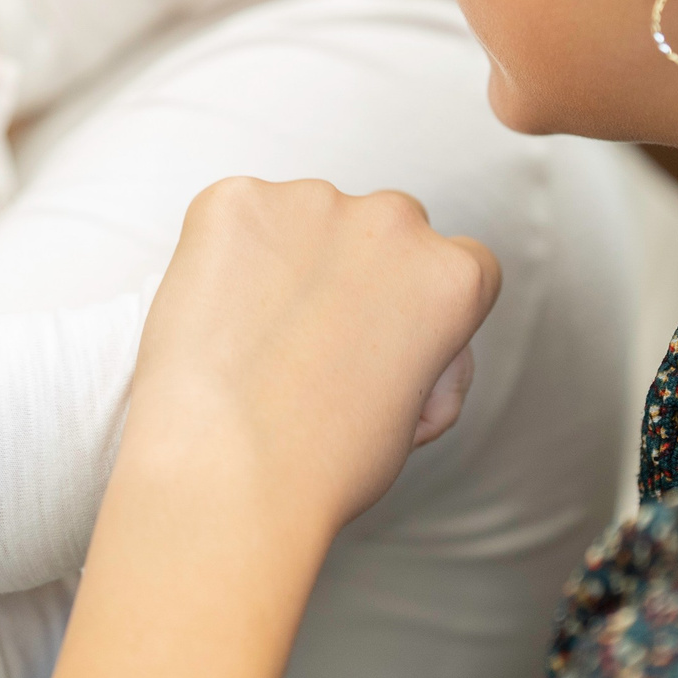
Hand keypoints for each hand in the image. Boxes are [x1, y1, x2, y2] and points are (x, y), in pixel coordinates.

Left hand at [126, 176, 497, 533]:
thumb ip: (422, 350)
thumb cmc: (320, 466)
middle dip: (357, 271)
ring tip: (256, 340)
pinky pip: (236, 214)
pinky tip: (216, 316)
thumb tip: (396, 326)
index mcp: (453, 276)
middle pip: (384, 228)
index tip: (385, 339)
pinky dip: (226, 254)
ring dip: (290, 258)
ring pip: (307, 217)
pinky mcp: (232, 200)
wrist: (223, 477)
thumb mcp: (416, 416)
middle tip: (313, 344)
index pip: (461, 262)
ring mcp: (308, 201)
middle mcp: (392, 221)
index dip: (421, 305)